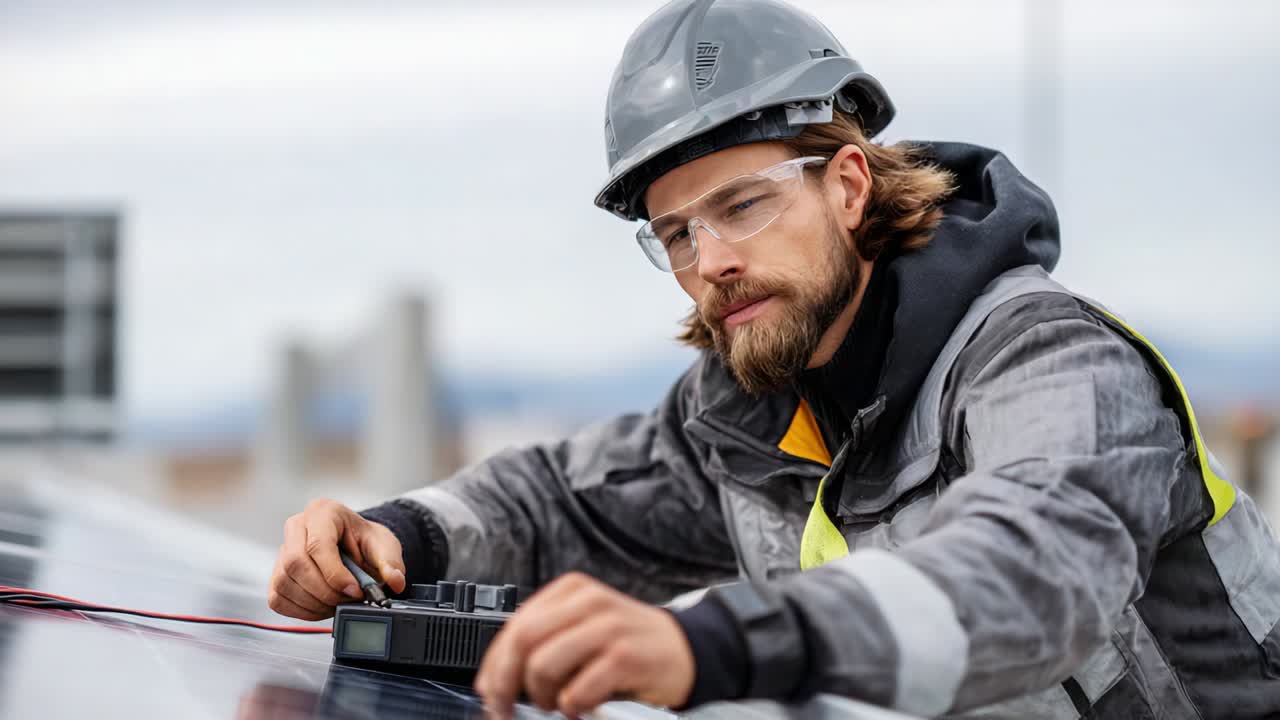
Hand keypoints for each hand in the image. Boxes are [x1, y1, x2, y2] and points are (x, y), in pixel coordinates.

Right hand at [267, 498, 407, 619]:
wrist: (356, 547)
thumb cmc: (365, 541)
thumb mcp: (384, 545)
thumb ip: (391, 562)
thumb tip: (396, 581)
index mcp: (323, 512)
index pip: (318, 544)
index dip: (335, 573)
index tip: (355, 590)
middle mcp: (297, 527)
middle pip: (295, 564)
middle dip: (325, 591)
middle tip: (348, 599)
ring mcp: (282, 551)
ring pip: (284, 583)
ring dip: (315, 603)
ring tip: (339, 603)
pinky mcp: (276, 575)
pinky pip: (278, 599)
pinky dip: (302, 610)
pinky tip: (323, 606)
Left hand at [474, 572, 694, 718]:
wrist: (683, 650)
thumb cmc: (627, 644)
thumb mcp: (584, 627)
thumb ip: (545, 641)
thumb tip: (496, 678)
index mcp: (572, 591)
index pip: (515, 625)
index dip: (494, 664)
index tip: (489, 691)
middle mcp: (588, 602)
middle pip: (523, 641)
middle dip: (506, 682)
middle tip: (508, 707)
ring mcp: (608, 628)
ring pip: (544, 665)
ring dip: (542, 697)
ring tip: (556, 703)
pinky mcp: (626, 657)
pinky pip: (578, 690)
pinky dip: (572, 706)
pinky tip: (580, 706)